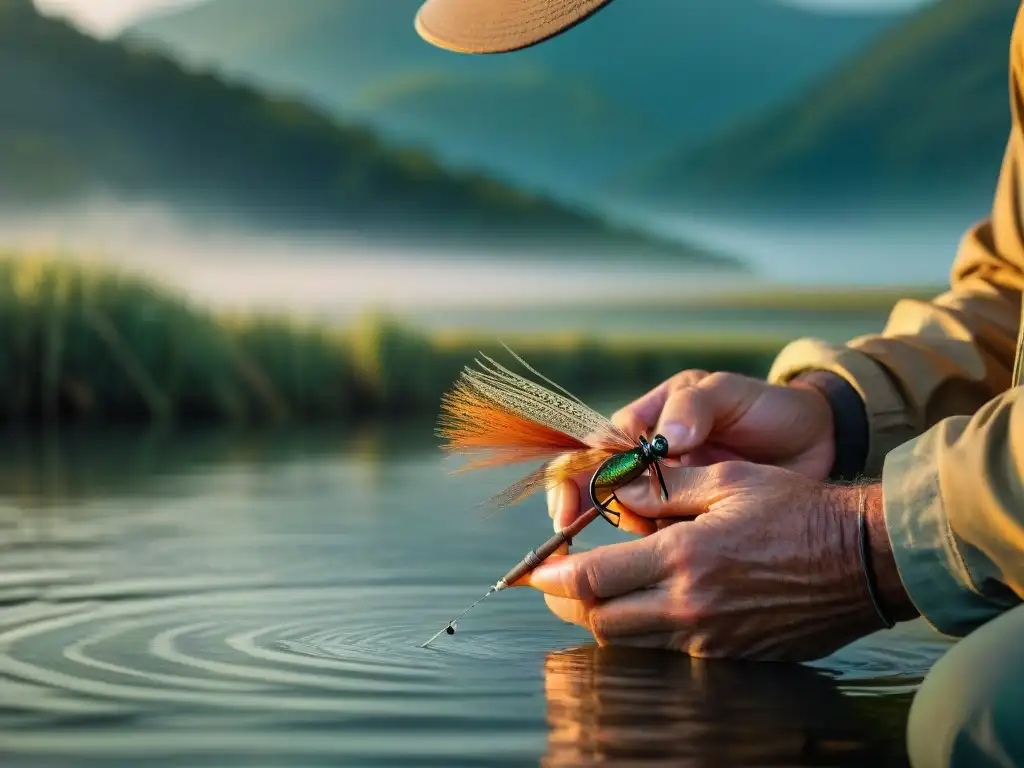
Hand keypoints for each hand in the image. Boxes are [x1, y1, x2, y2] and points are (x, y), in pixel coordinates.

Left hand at [530, 462, 916, 660]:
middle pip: (601, 621)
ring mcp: (710, 638)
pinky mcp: (730, 655)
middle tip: (559, 584)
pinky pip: (668, 651)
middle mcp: (690, 605)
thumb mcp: (727, 480)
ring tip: (599, 593)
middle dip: (571, 604)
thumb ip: (663, 489)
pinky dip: (646, 632)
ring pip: (630, 643)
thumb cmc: (796, 509)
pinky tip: (649, 606)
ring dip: (605, 620)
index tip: (533, 571)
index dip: (553, 577)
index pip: (593, 580)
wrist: (863, 559)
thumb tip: (615, 491)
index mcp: (683, 557)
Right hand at [550, 370, 835, 530]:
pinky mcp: (690, 524)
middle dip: (593, 516)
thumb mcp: (730, 393)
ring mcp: (667, 495)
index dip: (572, 480)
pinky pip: (662, 543)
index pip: (591, 449)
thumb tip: (664, 437)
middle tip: (620, 528)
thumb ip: (694, 405)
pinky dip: (664, 550)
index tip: (568, 508)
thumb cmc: (768, 408)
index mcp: (645, 422)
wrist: (818, 442)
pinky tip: (686, 550)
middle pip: (595, 492)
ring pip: (628, 523)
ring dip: (639, 533)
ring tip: (675, 528)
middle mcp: (645, 461)